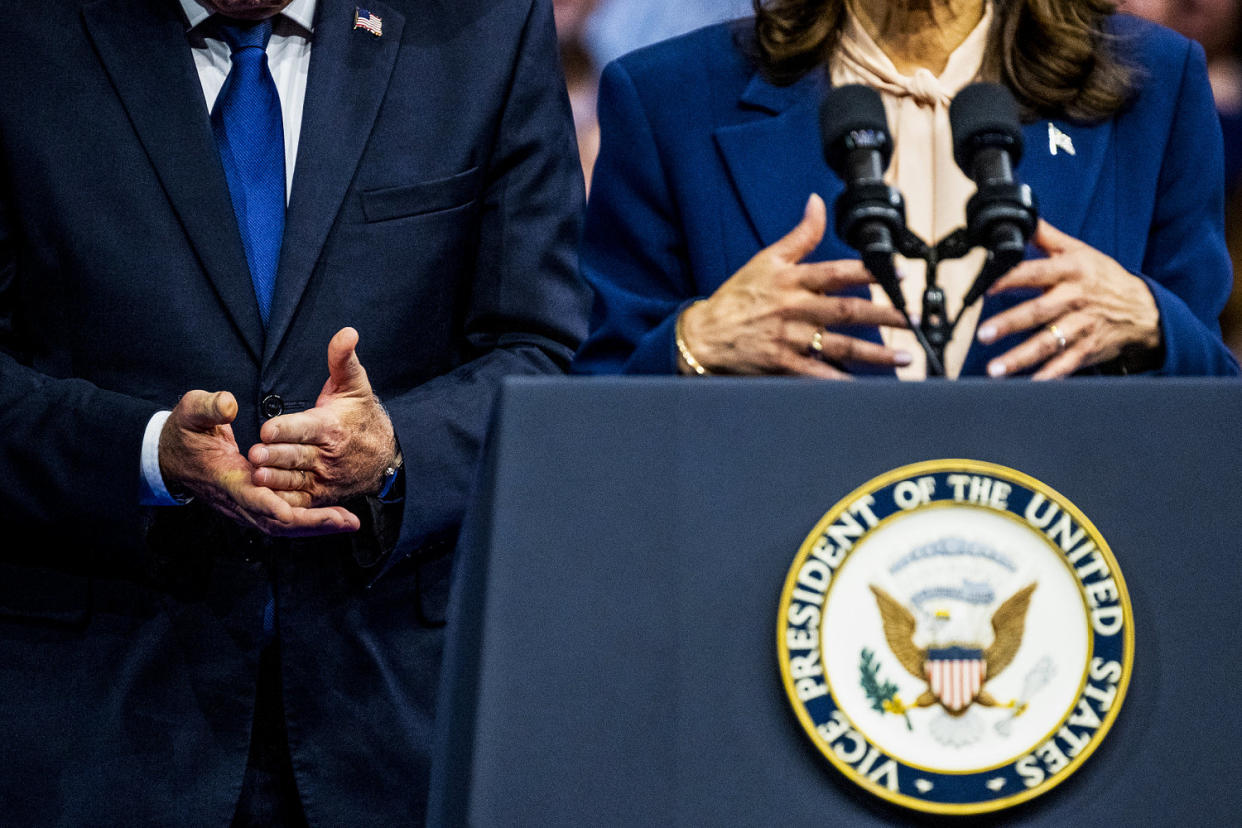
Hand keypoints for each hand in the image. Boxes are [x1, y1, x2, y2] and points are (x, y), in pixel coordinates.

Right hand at [159, 390, 360, 535]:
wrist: (168, 456)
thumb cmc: (183, 432)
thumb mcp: (190, 411)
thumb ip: (209, 407)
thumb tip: (229, 404)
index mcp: (225, 479)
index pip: (254, 499)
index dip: (279, 508)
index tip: (303, 512)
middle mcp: (238, 499)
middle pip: (277, 523)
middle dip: (312, 524)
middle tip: (346, 521)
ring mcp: (245, 505)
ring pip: (282, 525)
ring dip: (315, 525)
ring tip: (348, 521)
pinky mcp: (252, 504)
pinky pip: (282, 519)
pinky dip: (307, 520)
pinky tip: (332, 517)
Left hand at [249, 327, 396, 505]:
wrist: (386, 458)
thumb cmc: (362, 418)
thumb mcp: (355, 386)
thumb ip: (343, 359)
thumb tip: (347, 332)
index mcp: (331, 427)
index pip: (305, 428)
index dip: (286, 428)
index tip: (267, 429)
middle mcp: (328, 455)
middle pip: (296, 456)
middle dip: (276, 456)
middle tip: (255, 454)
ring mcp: (324, 478)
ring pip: (296, 480)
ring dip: (276, 480)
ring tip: (257, 476)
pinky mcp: (321, 496)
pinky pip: (301, 501)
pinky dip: (285, 502)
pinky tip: (266, 497)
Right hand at [678, 194, 910, 376]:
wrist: (704, 336)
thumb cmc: (737, 298)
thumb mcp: (766, 259)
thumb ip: (800, 235)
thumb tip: (817, 202)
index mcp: (793, 281)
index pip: (838, 273)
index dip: (871, 273)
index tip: (899, 275)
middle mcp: (794, 309)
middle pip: (848, 311)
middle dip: (886, 316)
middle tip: (913, 319)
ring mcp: (790, 339)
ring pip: (841, 346)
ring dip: (876, 353)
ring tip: (903, 357)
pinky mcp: (782, 365)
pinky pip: (818, 374)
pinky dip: (840, 381)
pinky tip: (864, 386)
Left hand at [976, 220, 1161, 378]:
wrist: (1143, 309)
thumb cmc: (1104, 278)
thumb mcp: (1079, 251)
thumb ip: (1046, 237)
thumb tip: (1022, 218)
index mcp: (1071, 272)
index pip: (1036, 273)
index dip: (1010, 279)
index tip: (987, 287)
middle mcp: (1075, 299)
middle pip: (1039, 312)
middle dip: (1010, 324)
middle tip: (984, 334)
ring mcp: (1082, 327)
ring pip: (1048, 343)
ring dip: (1020, 357)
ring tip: (995, 369)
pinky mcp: (1087, 349)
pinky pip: (1065, 365)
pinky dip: (1048, 377)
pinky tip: (1028, 384)